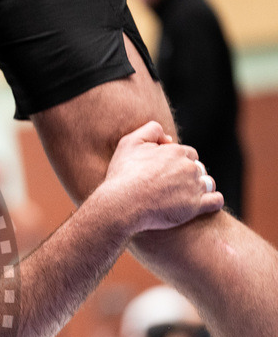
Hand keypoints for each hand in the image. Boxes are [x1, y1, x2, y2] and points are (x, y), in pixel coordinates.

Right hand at [99, 121, 223, 232]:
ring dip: (200, 187)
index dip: (177, 162)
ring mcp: (193, 187)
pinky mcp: (195, 206)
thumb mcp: (129, 143)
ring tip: (185, 196)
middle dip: (189, 174)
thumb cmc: (122, 176)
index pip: (187, 153)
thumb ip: (150, 130)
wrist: (121, 204)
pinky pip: (216, 201)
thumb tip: (168, 138)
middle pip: (198, 168)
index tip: (165, 172)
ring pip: (208, 183)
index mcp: (176, 151)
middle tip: (172, 185)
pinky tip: (204, 204)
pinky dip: (214, 201)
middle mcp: (188, 167)